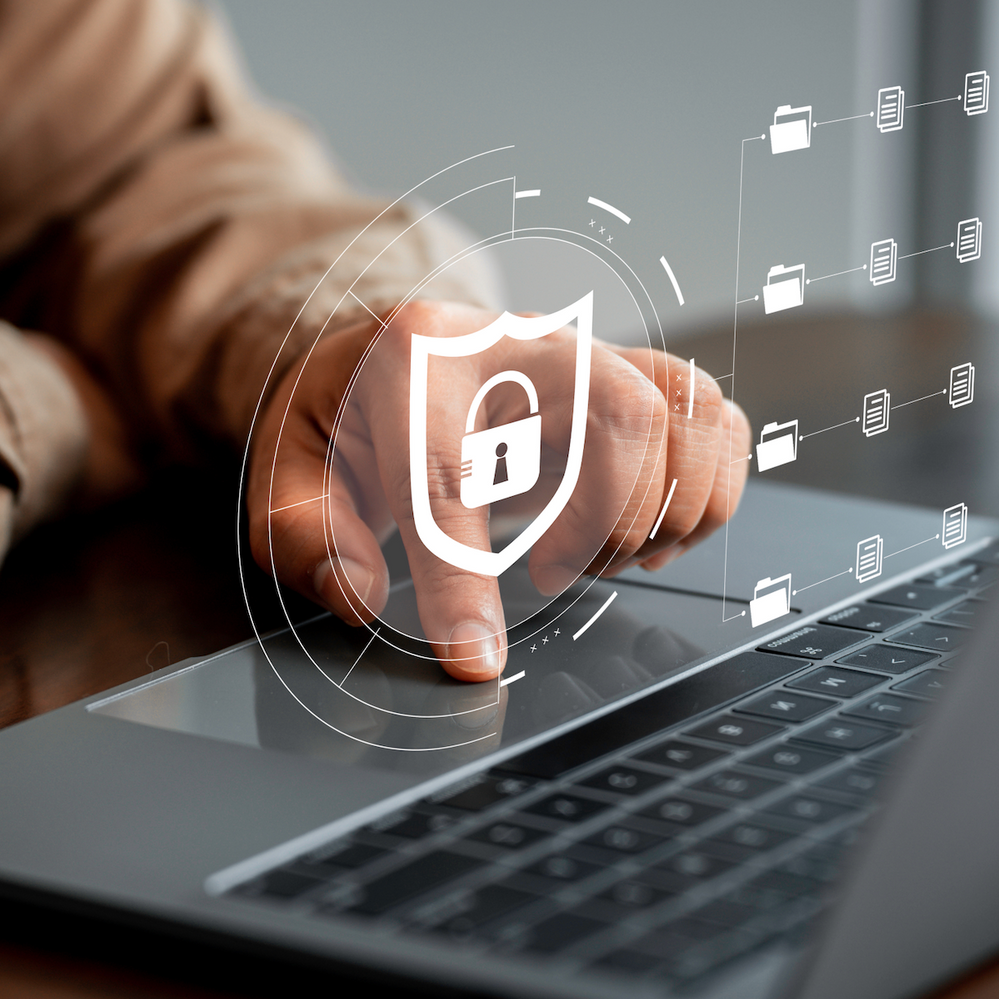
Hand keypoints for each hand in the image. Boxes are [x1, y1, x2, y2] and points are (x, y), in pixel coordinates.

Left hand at [249, 301, 748, 680]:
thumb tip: (359, 594)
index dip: (465, 579)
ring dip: (662, 508)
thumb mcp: (285, 469)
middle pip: (618, 411)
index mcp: (413, 357)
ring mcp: (585, 353)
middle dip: (606, 519)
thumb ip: (304, 532)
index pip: (450, 471)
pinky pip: (713, 419)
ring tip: (595, 555)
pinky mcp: (630, 378)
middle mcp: (516, 338)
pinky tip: (644, 535)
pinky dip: (705, 493)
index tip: (475, 660)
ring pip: (683, 406)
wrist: (380, 355)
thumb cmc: (341, 419)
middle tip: (551, 574)